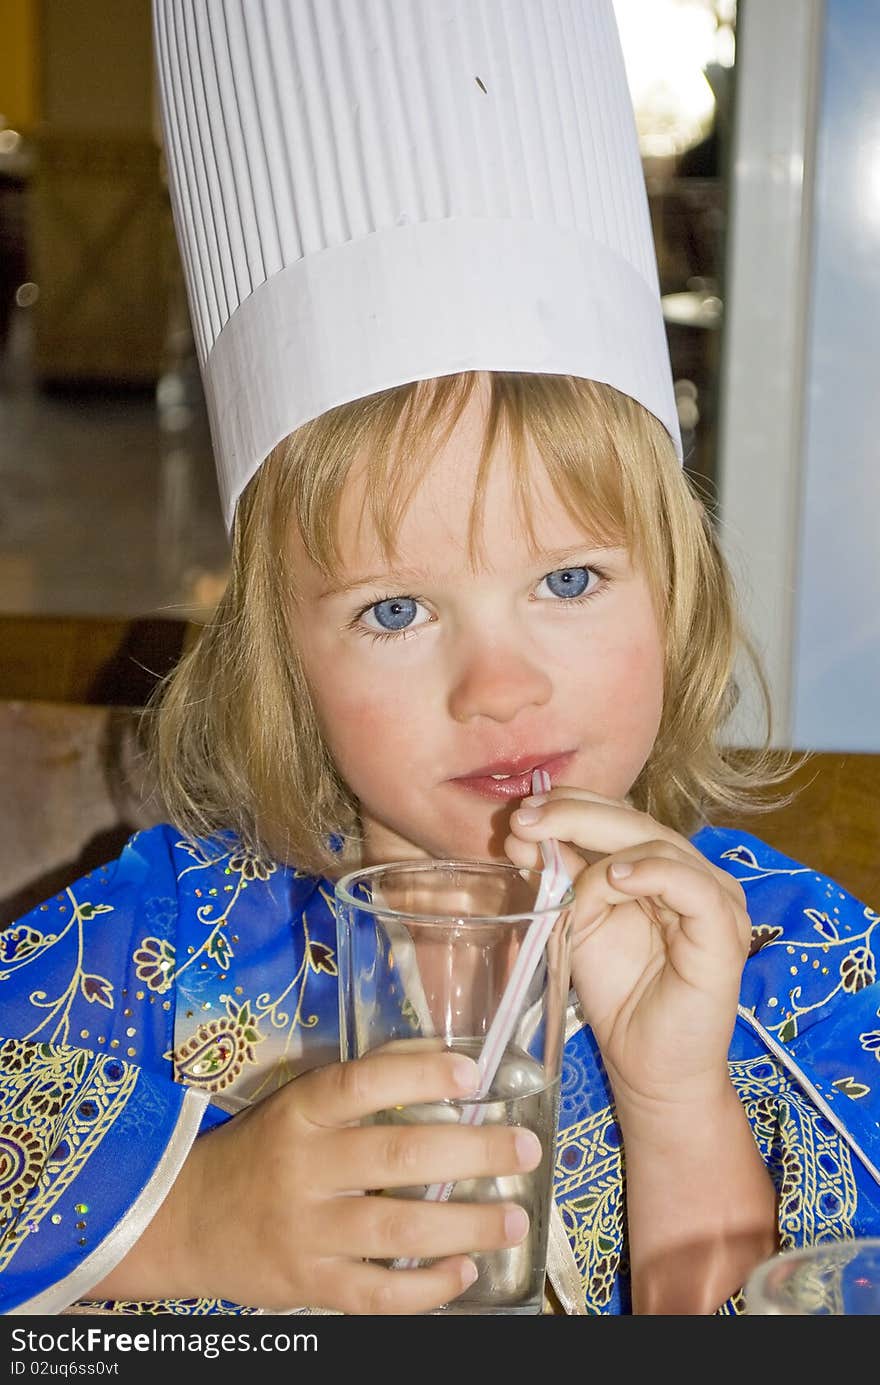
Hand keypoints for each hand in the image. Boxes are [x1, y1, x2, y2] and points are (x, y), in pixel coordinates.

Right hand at [147, 1049, 540, 1313]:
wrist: (184, 1219)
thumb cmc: (260, 1151)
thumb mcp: (296, 1104)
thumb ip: (363, 1087)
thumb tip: (444, 1061)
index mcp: (300, 1112)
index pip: (362, 1083)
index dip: (419, 1074)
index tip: (473, 1074)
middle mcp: (303, 1166)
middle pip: (396, 1154)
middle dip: (471, 1152)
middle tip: (523, 1148)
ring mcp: (305, 1229)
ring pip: (396, 1226)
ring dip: (465, 1224)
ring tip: (512, 1219)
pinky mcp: (308, 1283)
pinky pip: (377, 1292)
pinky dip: (426, 1287)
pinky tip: (463, 1273)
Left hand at [504, 788, 750, 1114]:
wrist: (649, 1065)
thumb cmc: (618, 994)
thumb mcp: (577, 924)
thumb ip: (559, 878)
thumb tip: (520, 833)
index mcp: (659, 866)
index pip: (619, 816)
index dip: (572, 805)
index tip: (524, 812)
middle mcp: (691, 873)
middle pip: (637, 823)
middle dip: (576, 815)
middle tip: (528, 819)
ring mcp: (714, 899)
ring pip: (661, 846)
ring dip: (603, 845)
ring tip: (558, 860)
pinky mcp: (724, 932)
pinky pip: (693, 888)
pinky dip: (654, 874)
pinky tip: (615, 878)